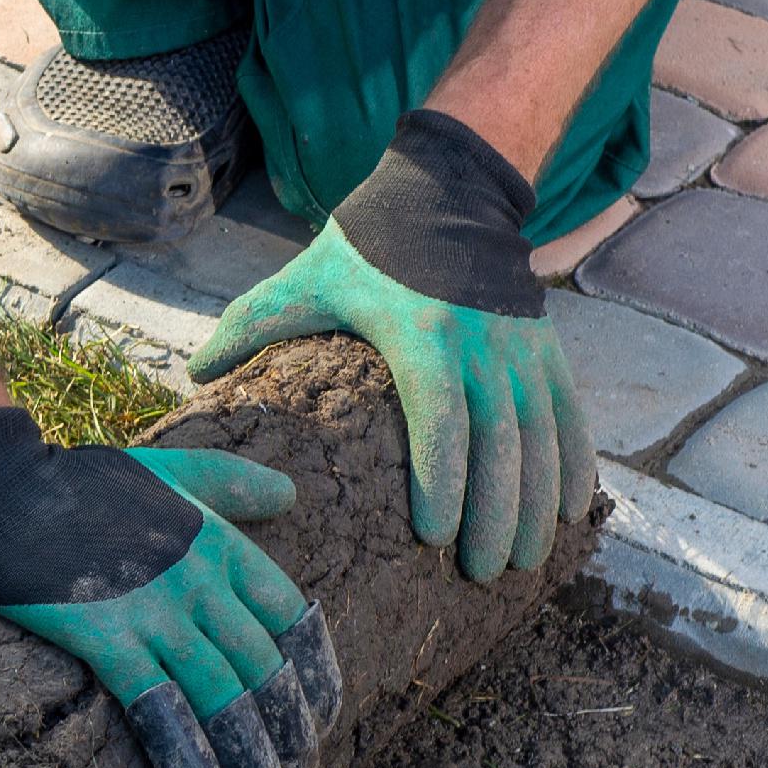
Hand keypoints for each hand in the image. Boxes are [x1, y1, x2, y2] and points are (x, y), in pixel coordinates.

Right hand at [0, 404, 344, 767]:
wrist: (1, 485)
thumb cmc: (78, 481)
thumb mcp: (170, 469)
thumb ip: (231, 485)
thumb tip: (290, 494)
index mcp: (221, 544)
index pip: (294, 620)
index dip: (314, 679)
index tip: (317, 724)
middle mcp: (200, 580)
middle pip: (265, 672)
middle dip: (288, 738)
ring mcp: (153, 609)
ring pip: (224, 699)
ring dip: (249, 765)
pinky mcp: (103, 636)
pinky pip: (160, 709)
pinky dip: (188, 762)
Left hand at [192, 111, 600, 583]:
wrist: (447, 194)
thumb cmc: (364, 248)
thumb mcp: (304, 279)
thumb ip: (250, 326)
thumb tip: (193, 374)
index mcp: (421, 333)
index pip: (439, 418)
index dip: (443, 481)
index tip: (435, 537)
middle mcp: (482, 344)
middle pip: (499, 443)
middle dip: (494, 514)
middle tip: (480, 573)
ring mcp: (521, 348)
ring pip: (541, 437)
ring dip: (536, 503)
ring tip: (522, 562)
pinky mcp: (547, 350)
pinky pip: (569, 415)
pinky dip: (573, 466)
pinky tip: (570, 513)